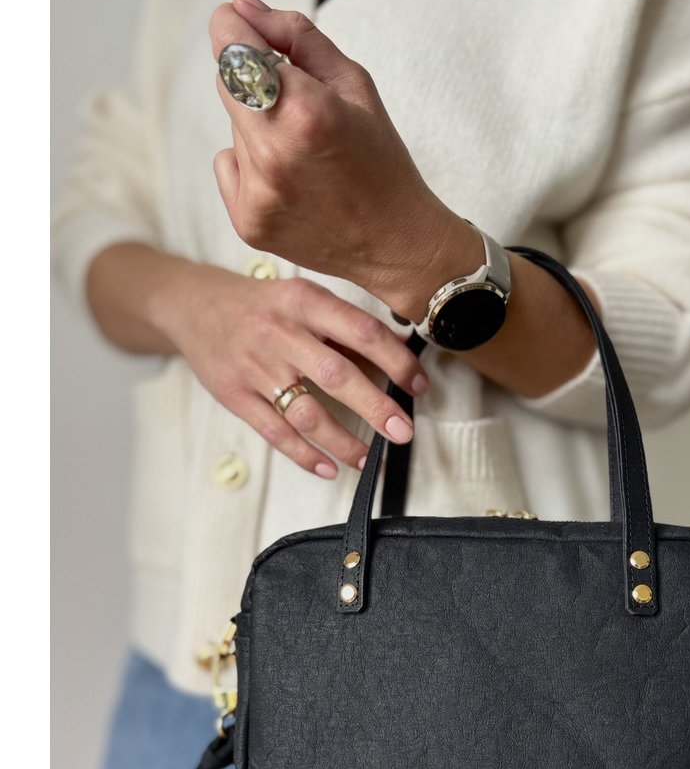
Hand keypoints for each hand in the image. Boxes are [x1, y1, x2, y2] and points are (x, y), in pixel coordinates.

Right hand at [156, 258, 427, 477]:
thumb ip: (346, 327)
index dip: (395, 360)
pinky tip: (328, 468)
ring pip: (305, 411)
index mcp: (304, 301)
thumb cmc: (262, 306)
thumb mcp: (303, 300)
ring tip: (370, 460)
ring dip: (342, 441)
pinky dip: (304, 455)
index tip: (418, 386)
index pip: (360, 331)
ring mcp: (254, 366)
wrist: (192, 305)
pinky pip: (274, 432)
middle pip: (335, 375)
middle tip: (403, 432)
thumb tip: (401, 350)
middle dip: (375, 407)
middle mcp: (278, 332)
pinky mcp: (234, 395)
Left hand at [208, 0, 480, 318]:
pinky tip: (293, 180)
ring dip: (259, 126)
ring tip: (307, 153)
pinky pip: (228, 166)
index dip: (234, 28)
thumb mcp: (355, 85)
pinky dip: (251, 165)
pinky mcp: (247, 221)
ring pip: (233, 127)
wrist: (397, 244)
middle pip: (227, 83)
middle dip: (254, 79)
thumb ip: (295, 36)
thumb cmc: (382, 160)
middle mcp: (273, 154)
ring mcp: (257, 193)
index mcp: (306, 112)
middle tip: (301, 104)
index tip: (241, 25)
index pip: (232, 46)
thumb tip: (240, 5)